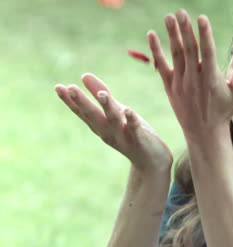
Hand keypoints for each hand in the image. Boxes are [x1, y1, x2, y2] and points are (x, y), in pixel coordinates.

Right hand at [54, 73, 172, 173]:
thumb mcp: (115, 112)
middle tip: (70, 88)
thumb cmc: (132, 134)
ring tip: (102, 93)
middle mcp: (108, 132)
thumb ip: (100, 94)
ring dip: (108, 107)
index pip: (83, 112)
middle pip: (94, 116)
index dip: (70, 101)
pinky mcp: (141, 140)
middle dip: (82, 103)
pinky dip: (131, 120)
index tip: (58, 87)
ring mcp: (124, 137)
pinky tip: (128, 109)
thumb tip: (84, 75)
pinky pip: (135, 129)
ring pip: (114, 120)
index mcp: (101, 126)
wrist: (152, 163)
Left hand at [147, 10, 232, 141]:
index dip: (204, 34)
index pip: (208, 52)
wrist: (204, 132)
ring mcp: (181, 83)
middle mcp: (195, 80)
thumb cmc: (224, 110)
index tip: (201, 18)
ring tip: (169, 17)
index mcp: (212, 79)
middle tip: (181, 11)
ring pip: (176, 54)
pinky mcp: (170, 87)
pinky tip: (151, 35)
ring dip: (172, 35)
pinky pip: (162, 66)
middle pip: (189, 49)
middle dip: (185, 29)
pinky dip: (156, 51)